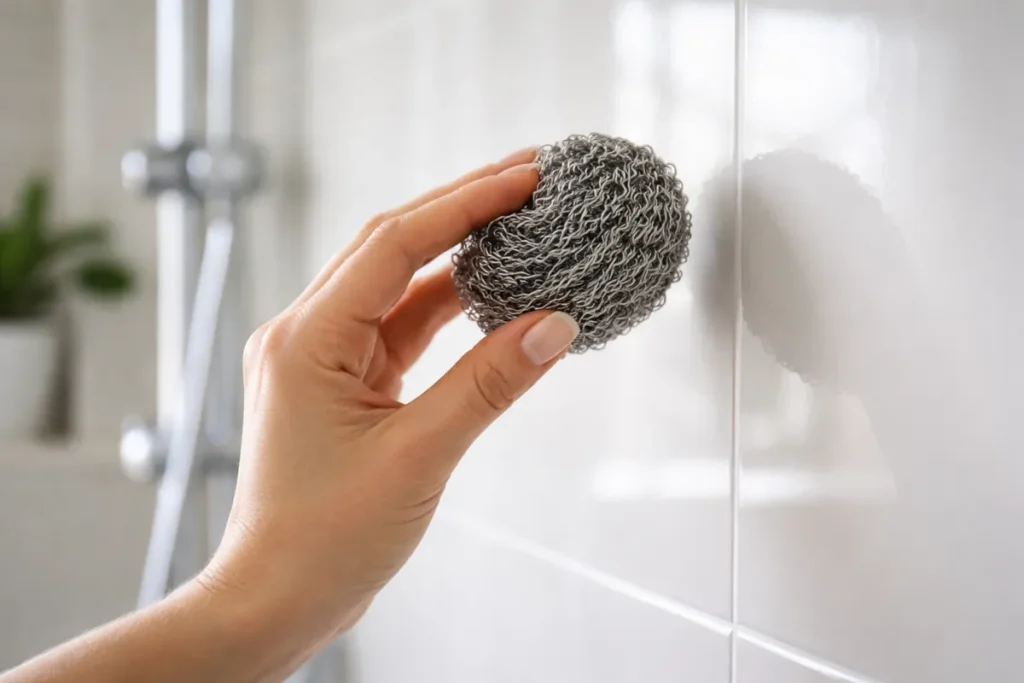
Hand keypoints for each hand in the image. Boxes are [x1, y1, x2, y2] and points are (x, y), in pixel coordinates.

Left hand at [196, 148, 579, 675]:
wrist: (276, 599)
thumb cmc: (323, 539)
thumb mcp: (418, 457)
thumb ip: (488, 384)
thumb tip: (553, 326)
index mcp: (308, 339)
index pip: (394, 245)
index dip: (465, 203)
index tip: (525, 176)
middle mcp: (307, 334)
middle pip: (392, 247)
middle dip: (462, 208)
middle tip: (529, 177)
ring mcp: (324, 356)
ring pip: (398, 285)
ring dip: (458, 257)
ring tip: (521, 224)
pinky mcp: (343, 381)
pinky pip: (402, 327)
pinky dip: (449, 308)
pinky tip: (492, 293)